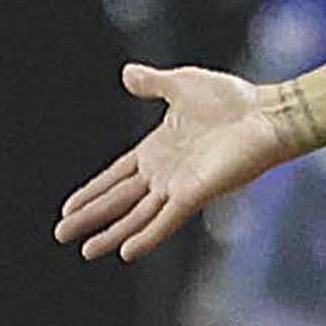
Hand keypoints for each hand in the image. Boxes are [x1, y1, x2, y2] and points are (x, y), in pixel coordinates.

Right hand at [55, 63, 298, 261]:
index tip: (69, 208)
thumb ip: (152, 83)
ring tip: (85, 251)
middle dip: (90, 218)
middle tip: (60, 234)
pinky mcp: (194, 195)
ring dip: (111, 234)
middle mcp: (164, 174)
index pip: (115, 177)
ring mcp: (178, 187)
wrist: (265, 114)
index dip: (92, 192)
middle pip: (118, 201)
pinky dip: (146, 236)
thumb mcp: (180, 84)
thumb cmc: (231, 100)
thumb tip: (126, 73)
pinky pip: (165, 220)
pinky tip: (125, 252)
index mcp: (157, 151)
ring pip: (136, 217)